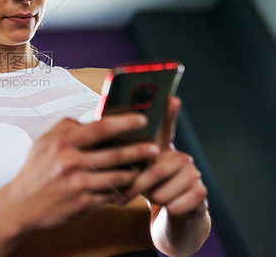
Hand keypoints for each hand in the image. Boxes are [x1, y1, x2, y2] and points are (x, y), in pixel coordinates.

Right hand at [0, 114, 160, 231]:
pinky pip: (111, 195)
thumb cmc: (37, 169)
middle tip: (155, 147)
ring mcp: (78, 184)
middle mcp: (71, 162)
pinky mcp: (83, 203)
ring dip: (135, 172)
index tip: (142, 119)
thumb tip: (95, 116)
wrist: (22, 204)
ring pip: (118, 177)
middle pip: (116, 154)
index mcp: (63, 142)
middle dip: (140, 150)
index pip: (101, 127)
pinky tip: (129, 185)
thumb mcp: (46, 141)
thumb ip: (69, 127)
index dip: (125, 122)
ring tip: (143, 167)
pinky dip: (123, 189)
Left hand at [122, 97, 208, 216]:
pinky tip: (170, 206)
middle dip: (136, 187)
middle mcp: (180, 155)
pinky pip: (175, 205)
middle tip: (121, 196)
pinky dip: (167, 210)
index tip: (171, 97)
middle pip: (155, 171)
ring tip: (154, 196)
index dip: (168, 113)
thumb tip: (107, 149)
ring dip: (153, 200)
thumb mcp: (138, 171)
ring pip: (162, 192)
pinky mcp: (201, 192)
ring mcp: (194, 172)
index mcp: (162, 148)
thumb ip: (127, 159)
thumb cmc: (150, 186)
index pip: (166, 127)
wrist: (175, 210)